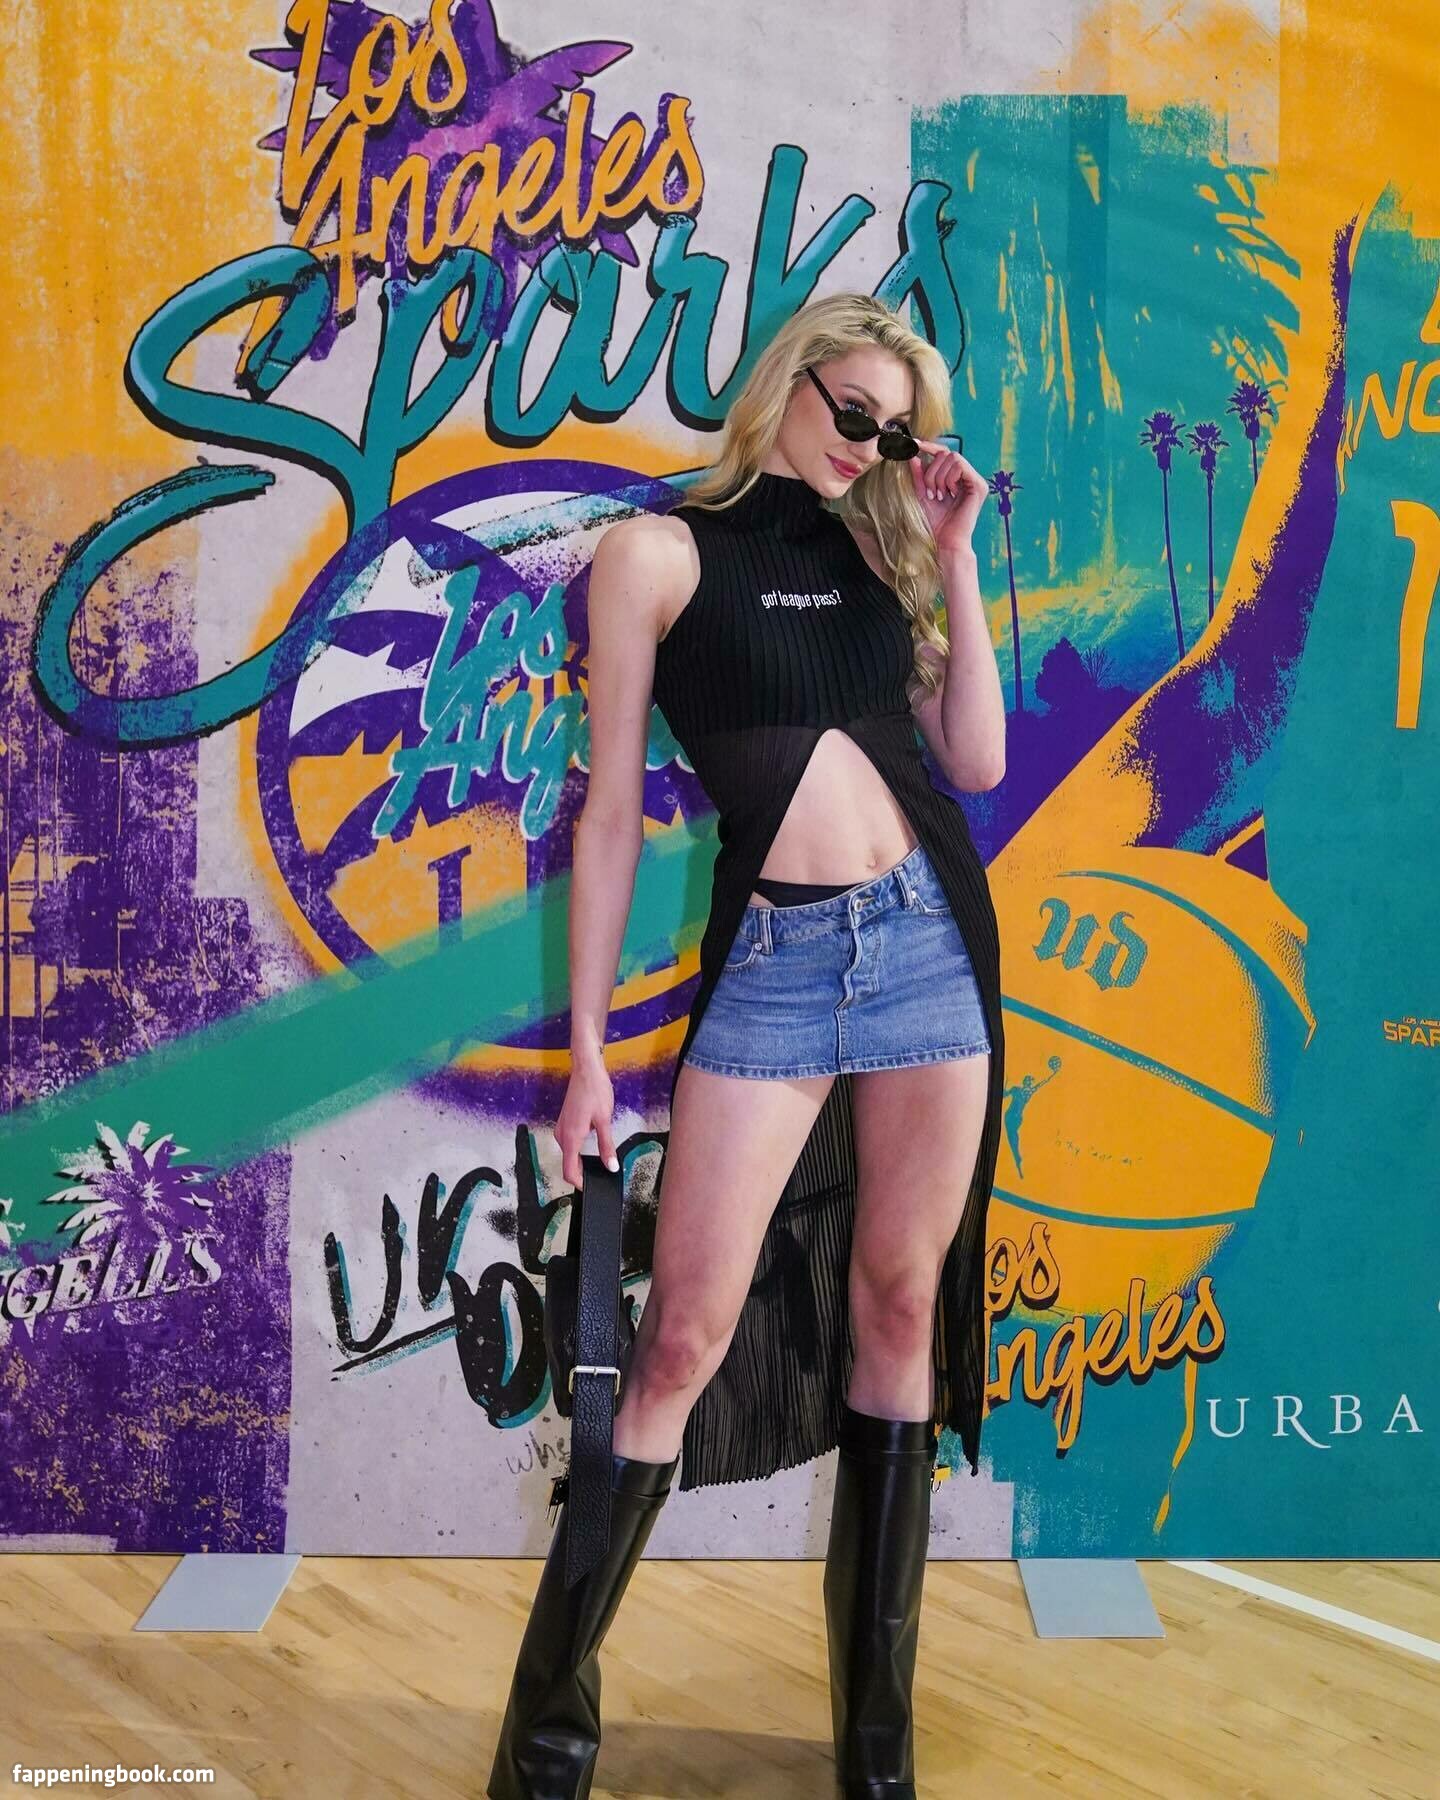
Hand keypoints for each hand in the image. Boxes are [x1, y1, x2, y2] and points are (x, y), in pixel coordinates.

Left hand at [908, 440, 988, 555]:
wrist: (945, 541)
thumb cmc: (935, 523)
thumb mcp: (922, 495)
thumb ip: (919, 476)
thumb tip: (913, 455)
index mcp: (956, 478)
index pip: (944, 454)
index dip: (929, 446)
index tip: (913, 444)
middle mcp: (968, 477)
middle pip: (946, 453)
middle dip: (932, 472)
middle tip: (931, 493)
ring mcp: (975, 480)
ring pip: (952, 457)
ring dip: (939, 477)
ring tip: (939, 496)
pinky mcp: (979, 485)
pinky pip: (960, 466)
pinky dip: (949, 478)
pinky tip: (948, 494)